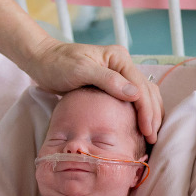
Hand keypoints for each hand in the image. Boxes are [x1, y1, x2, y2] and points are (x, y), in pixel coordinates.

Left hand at [26, 38, 163, 143]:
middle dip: (152, 114)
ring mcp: (119, 73)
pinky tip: (139, 125)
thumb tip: (135, 95)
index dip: (147, 110)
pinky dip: (139, 111)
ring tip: (150, 135)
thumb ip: (108, 80)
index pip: (140, 86)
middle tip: (152, 138)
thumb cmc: (58, 64)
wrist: (43, 61)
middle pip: (147, 90)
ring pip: (143, 94)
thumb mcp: (81, 71)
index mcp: (119, 57)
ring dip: (149, 113)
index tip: (147, 131)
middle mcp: (122, 64)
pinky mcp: (112, 83)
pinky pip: (132, 98)